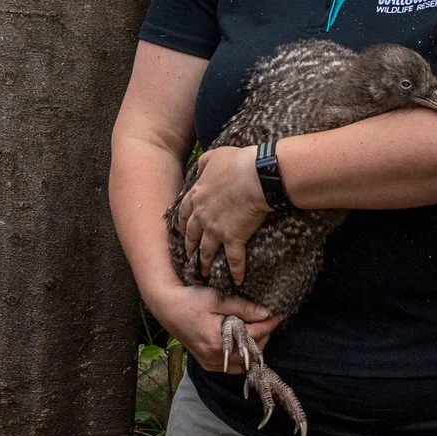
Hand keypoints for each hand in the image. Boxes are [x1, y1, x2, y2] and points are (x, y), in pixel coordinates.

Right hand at [144, 281, 275, 372]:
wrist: (167, 307)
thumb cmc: (190, 300)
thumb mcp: (217, 299)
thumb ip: (243, 307)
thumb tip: (266, 313)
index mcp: (219, 342)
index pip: (255, 334)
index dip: (270, 323)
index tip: (279, 314)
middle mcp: (216, 358)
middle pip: (252, 351)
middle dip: (262, 335)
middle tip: (265, 318)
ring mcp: (211, 363)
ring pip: (244, 362)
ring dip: (252, 347)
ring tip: (254, 329)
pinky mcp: (207, 364)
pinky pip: (233, 366)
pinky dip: (241, 356)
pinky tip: (242, 342)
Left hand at [177, 145, 269, 284]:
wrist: (256, 176)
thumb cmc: (237, 163)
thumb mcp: (214, 155)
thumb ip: (203, 162)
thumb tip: (199, 167)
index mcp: (197, 196)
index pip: (184, 213)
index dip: (182, 223)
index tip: (180, 231)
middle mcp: (202, 216)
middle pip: (192, 235)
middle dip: (189, 246)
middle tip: (189, 256)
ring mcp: (216, 230)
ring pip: (207, 251)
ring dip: (205, 263)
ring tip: (204, 272)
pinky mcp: (234, 239)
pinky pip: (234, 259)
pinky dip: (236, 271)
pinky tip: (237, 280)